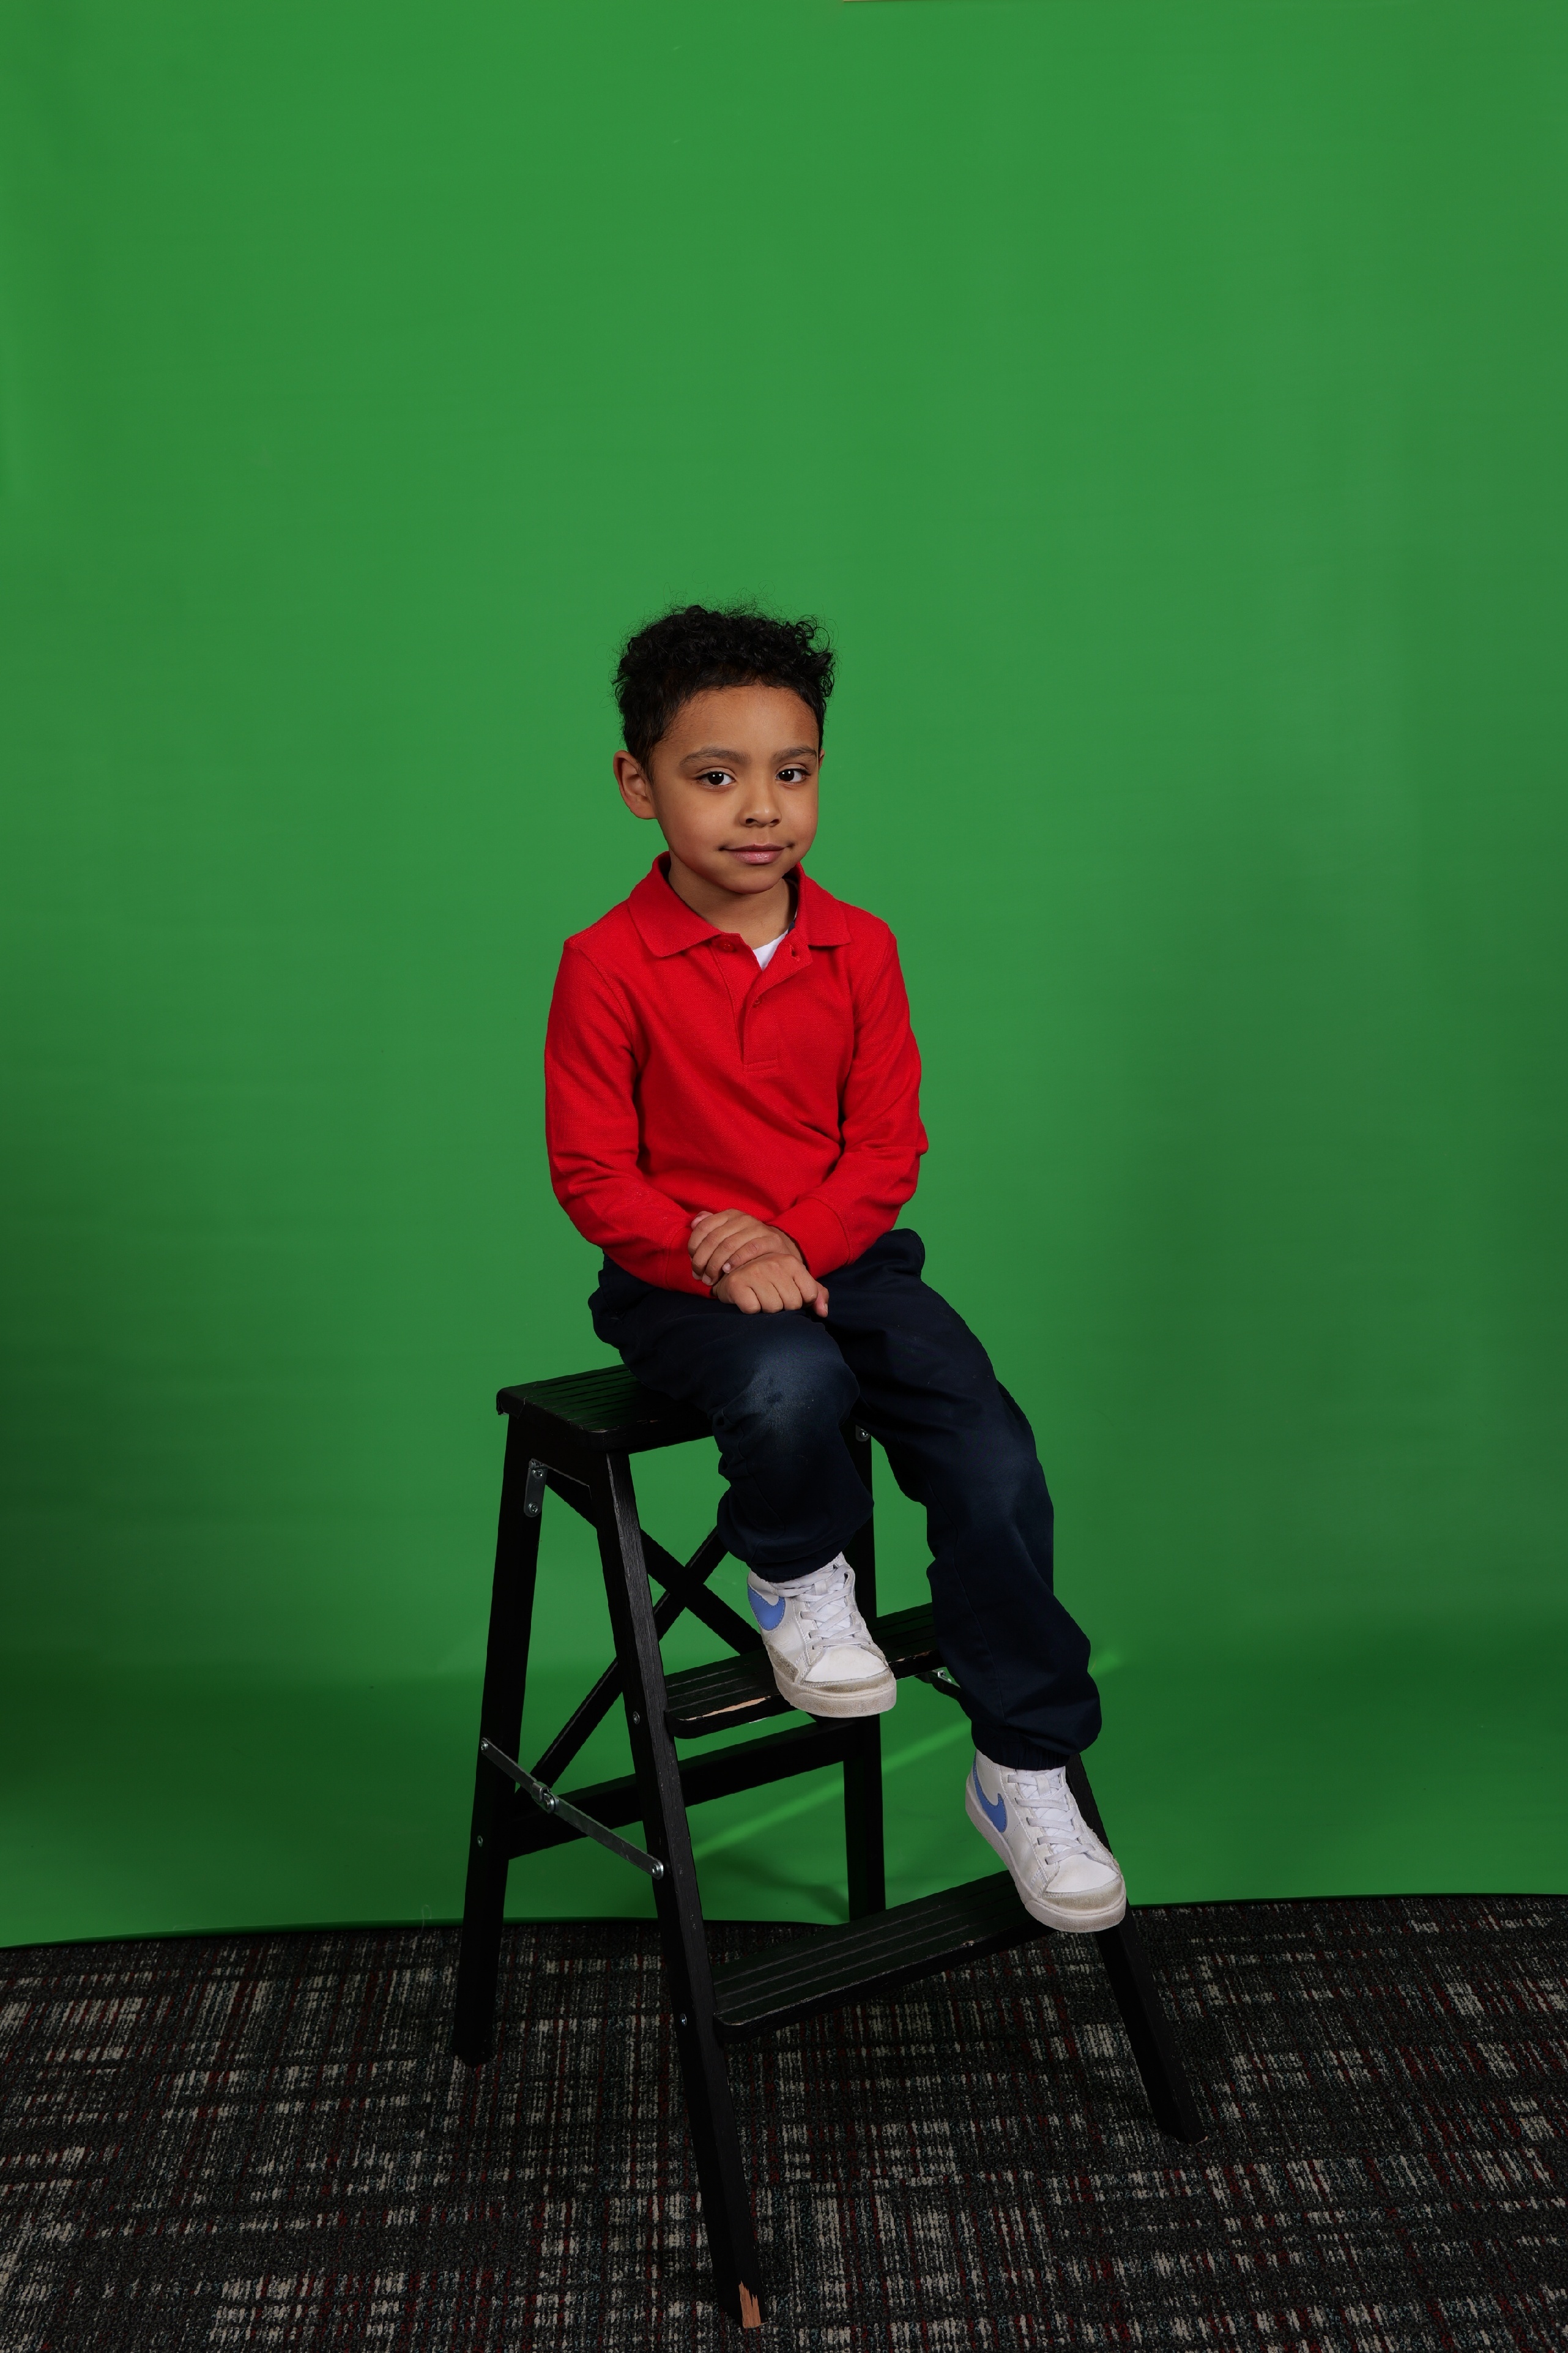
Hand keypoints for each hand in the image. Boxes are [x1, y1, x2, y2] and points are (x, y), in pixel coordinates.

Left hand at [689, 1209, 802, 1287]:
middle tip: (699, 1277)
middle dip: (702, 1260)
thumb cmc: (745, 1244)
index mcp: (729, 1215)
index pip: (704, 1227)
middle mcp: (743, 1218)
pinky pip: (750, 1249)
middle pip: (714, 1238)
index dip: (694, 1247)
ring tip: (710, 1279)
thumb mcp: (727, 1234)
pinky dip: (736, 1260)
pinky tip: (727, 1271)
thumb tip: (694, 1223)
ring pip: (729, 1244)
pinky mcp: (771, 1240)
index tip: (693, 1264)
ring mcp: (758, 1228)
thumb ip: (709, 1227)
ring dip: (715, 1265)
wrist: (776, 1248)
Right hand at [713, 1252, 830, 1317]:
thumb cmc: (767, 1280)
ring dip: (766, 1309)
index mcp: (791, 1261)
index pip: (809, 1295)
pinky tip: (747, 1298)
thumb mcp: (793, 1281)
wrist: (731, 1273)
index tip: (789, 1294)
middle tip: (771, 1296)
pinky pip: (753, 1309)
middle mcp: (773, 1263)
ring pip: (773, 1308)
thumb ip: (815, 1294)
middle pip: (792, 1304)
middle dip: (784, 1306)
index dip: (801, 1301)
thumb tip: (823, 1312)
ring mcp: (754, 1272)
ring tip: (759, 1297)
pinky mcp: (737, 1284)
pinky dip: (751, 1309)